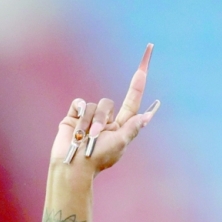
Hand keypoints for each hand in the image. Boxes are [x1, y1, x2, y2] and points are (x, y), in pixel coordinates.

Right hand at [49, 44, 160, 170]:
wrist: (73, 165)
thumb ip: (132, 128)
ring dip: (89, 122)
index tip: (147, 55)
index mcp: (122, 125)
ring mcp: (90, 116)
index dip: (139, 78)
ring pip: (93, 104)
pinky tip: (75, 129)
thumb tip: (149, 116)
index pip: (134, 97)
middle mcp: (107, 118)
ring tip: (85, 138)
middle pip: (109, 102)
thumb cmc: (99, 159)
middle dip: (101, 119)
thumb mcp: (119, 144)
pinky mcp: (74, 115)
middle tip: (96, 137)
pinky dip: (78, 115)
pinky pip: (79, 103)